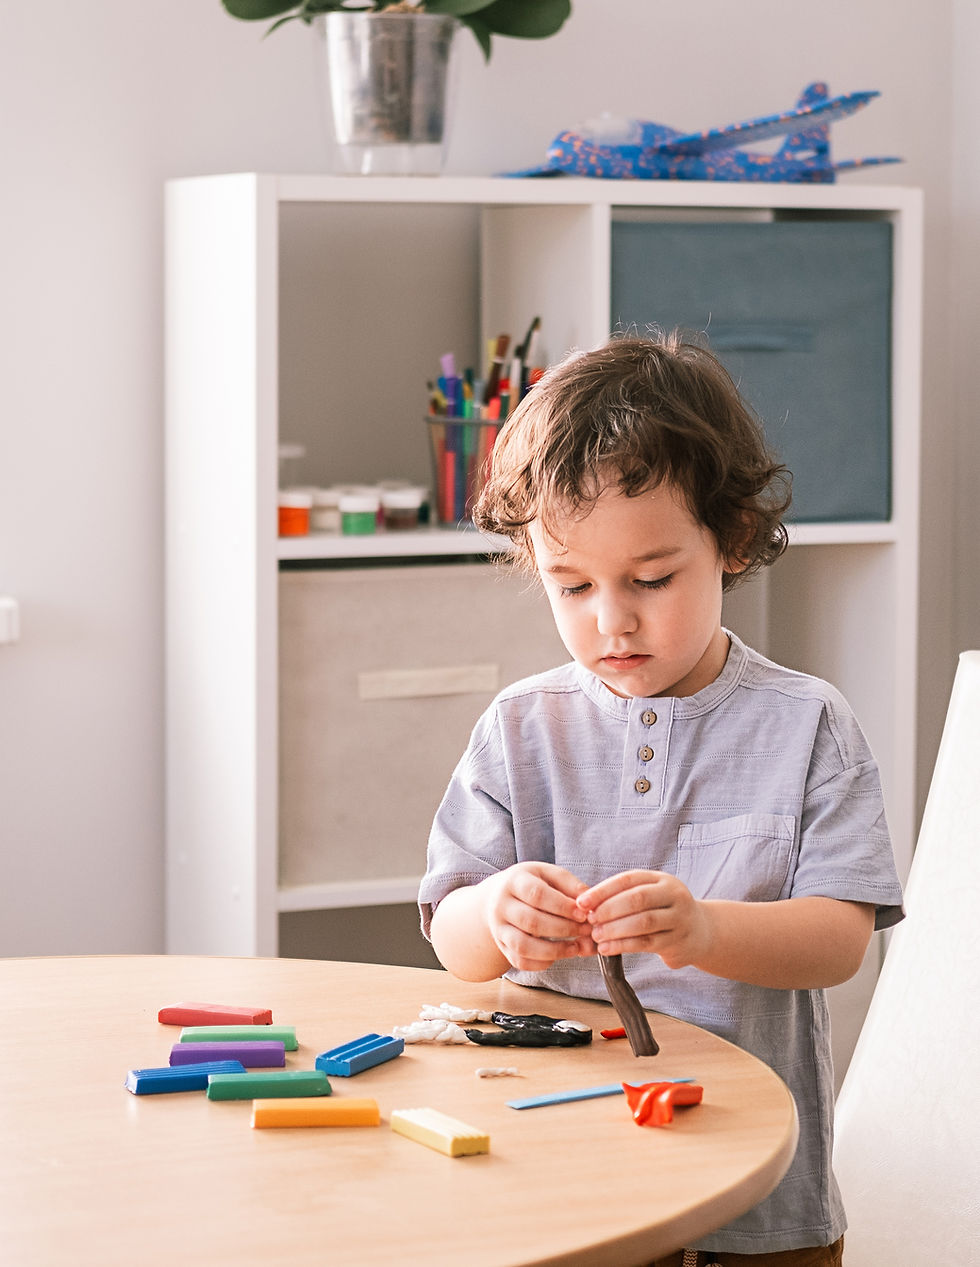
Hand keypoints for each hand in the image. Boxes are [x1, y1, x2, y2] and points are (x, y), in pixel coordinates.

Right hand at [481, 862, 592, 971]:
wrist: (500, 896)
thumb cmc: (532, 884)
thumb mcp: (549, 875)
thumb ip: (570, 885)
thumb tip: (589, 902)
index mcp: (515, 881)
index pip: (537, 894)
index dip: (562, 906)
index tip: (583, 914)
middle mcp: (501, 905)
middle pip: (531, 921)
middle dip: (564, 929)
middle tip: (586, 931)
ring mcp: (499, 928)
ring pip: (523, 945)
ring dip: (554, 950)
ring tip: (575, 948)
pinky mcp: (502, 946)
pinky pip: (519, 961)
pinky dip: (541, 963)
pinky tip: (557, 955)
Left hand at [576, 870, 710, 969]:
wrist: (701, 932)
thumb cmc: (663, 912)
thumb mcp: (650, 896)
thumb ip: (623, 896)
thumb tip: (586, 904)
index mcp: (662, 879)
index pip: (629, 879)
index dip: (603, 890)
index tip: (582, 901)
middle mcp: (674, 895)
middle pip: (637, 899)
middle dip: (609, 909)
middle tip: (590, 920)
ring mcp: (680, 918)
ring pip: (643, 922)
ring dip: (615, 929)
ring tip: (596, 936)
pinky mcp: (678, 941)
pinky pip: (647, 943)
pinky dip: (624, 945)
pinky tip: (607, 948)